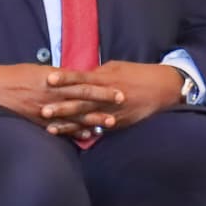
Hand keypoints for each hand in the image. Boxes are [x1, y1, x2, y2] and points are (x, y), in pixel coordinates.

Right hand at [0, 64, 123, 136]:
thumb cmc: (7, 77)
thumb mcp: (31, 70)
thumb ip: (51, 75)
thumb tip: (66, 77)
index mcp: (50, 78)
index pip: (81, 81)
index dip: (100, 85)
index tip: (117, 87)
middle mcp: (50, 93)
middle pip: (82, 97)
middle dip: (103, 99)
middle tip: (123, 101)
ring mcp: (44, 109)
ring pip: (73, 114)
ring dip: (93, 118)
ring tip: (111, 122)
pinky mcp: (36, 121)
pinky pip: (59, 128)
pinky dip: (74, 132)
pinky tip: (87, 137)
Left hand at [55, 62, 190, 133]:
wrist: (163, 89)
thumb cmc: (137, 74)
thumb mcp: (115, 67)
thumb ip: (95, 72)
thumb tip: (77, 75)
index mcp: (106, 78)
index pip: (82, 77)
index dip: (65, 78)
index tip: (49, 78)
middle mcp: (108, 96)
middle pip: (81, 101)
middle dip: (62, 107)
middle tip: (42, 110)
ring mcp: (113, 112)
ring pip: (87, 119)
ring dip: (68, 125)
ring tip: (50, 129)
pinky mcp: (119, 123)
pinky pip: (99, 129)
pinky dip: (85, 134)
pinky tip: (71, 138)